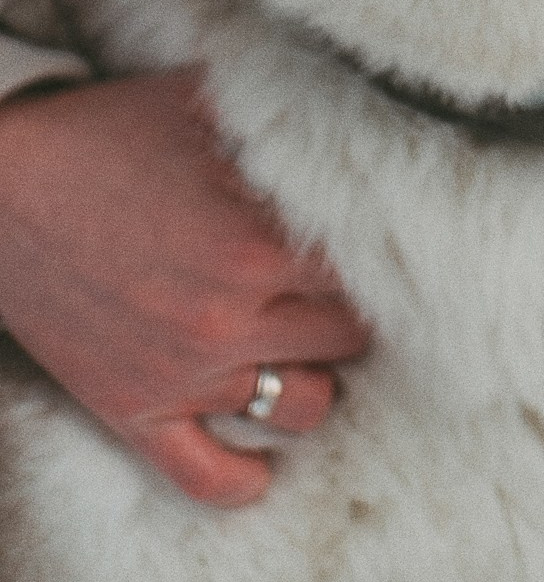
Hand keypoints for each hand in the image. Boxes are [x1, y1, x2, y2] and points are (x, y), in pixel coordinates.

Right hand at [0, 69, 370, 505]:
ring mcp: (182, 375)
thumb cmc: (107, 134)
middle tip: (352, 285)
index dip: (393, 249)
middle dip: (360, 308)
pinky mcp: (134, 412)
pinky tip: (263, 459)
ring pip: (304, 408)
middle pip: (353, 337)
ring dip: (318, 379)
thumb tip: (364, 107)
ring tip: (311, 346)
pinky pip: (209, 478)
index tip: (399, 239)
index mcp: (258, 242)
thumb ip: (287, 115)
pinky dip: (245, 479)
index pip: (375, 267)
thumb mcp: (205, 103)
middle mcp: (229, 318)